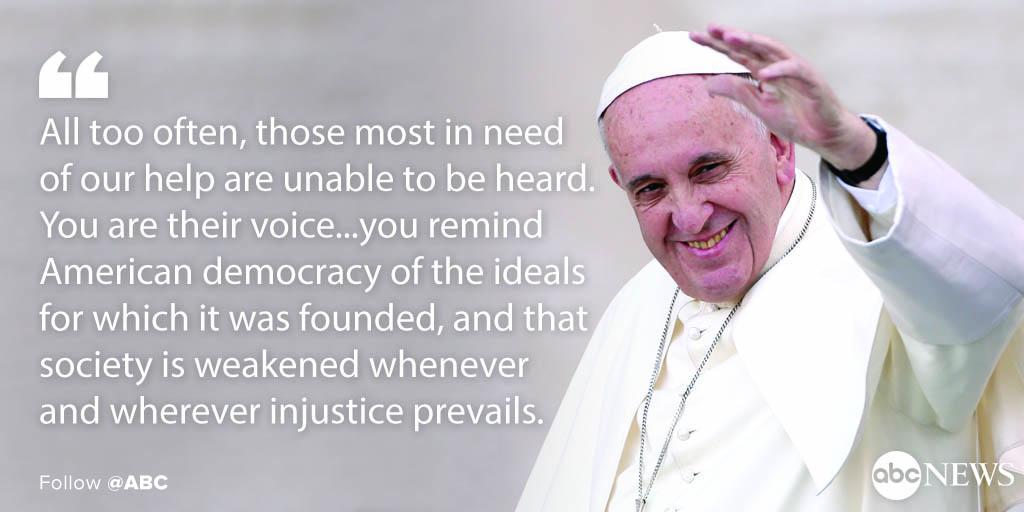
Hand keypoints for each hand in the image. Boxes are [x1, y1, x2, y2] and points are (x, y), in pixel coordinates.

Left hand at [690, 24, 876, 173]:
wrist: (823, 135)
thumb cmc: (794, 117)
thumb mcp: (758, 106)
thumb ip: (737, 92)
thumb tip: (707, 84)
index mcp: (763, 70)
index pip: (736, 53)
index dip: (717, 44)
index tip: (694, 36)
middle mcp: (777, 65)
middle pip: (751, 46)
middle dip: (731, 36)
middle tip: (711, 28)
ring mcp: (795, 71)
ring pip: (773, 51)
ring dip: (753, 43)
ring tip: (732, 39)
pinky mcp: (812, 81)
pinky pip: (795, 72)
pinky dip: (780, 72)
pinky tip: (764, 75)